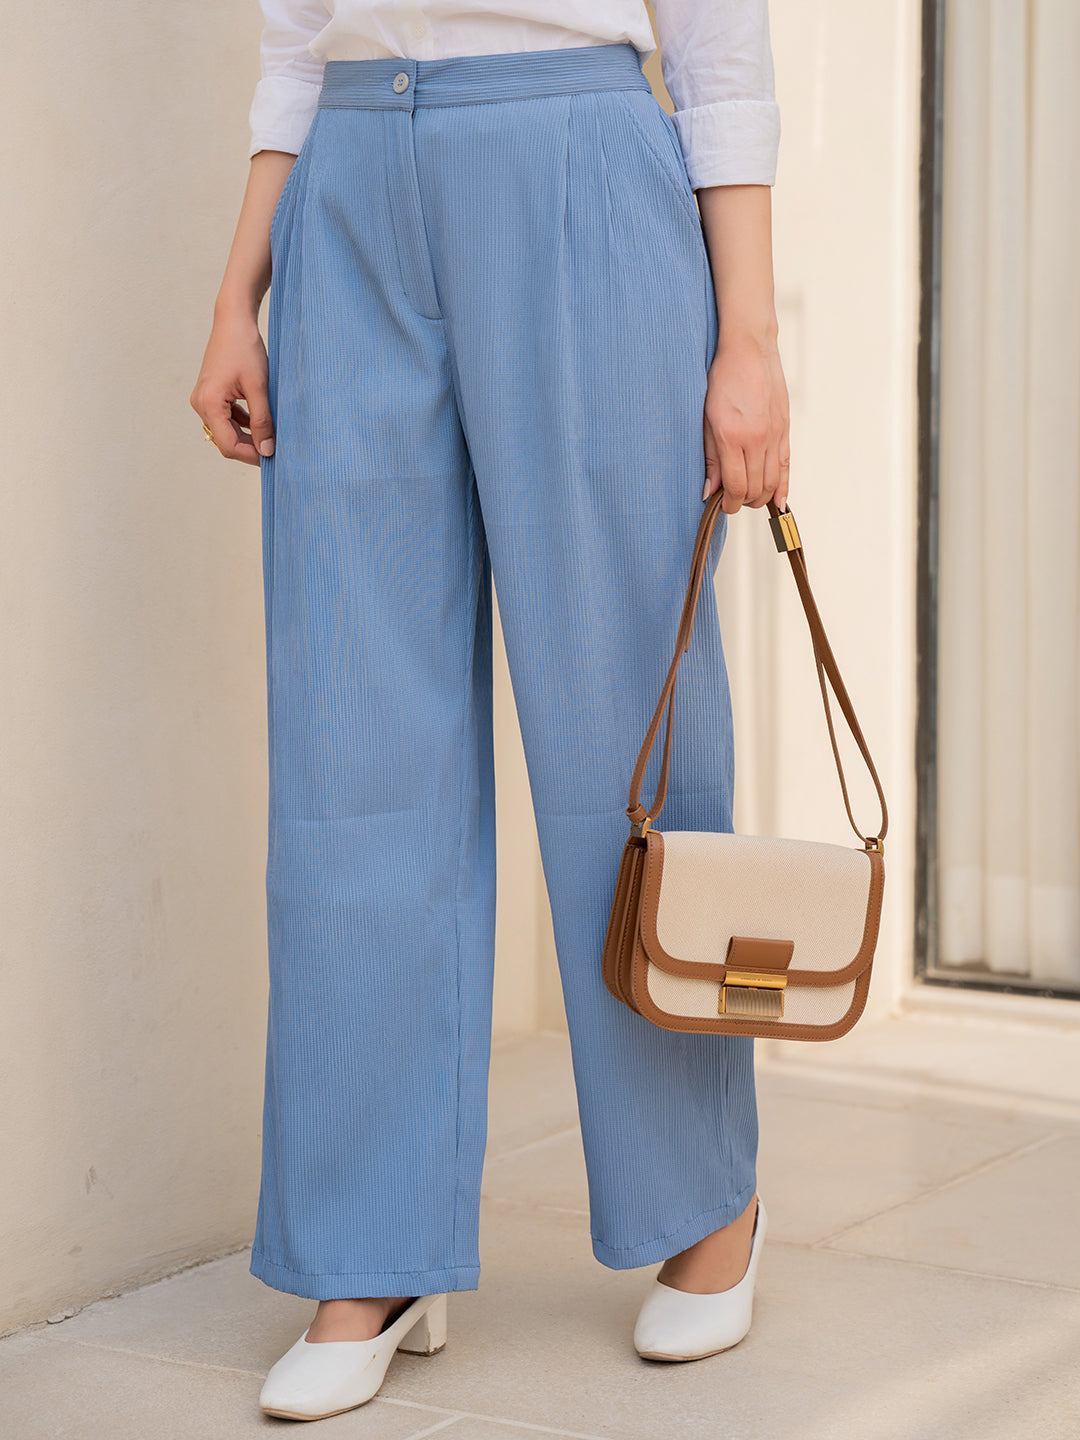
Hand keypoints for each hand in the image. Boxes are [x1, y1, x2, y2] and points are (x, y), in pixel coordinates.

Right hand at [190, 305, 273, 465]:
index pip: (228, 445)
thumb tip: (267, 450)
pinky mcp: (210, 395)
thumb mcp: (259, 387)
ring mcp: (203, 399)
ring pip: (227, 431)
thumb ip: (262, 421)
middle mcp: (200, 404)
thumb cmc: (245, 348)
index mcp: (208, 403)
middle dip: (250, 448)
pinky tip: (260, 420)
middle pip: (226, 441)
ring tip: (271, 435)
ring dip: (248, 436)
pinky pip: (226, 418)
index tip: (273, 459)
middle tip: (275, 450)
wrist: (234, 321)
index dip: (251, 456)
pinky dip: (243, 423)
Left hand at [702, 327, 789, 513]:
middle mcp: (757, 438)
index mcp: (732, 436)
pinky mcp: (785, 429)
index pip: (736, 485)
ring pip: (773, 481)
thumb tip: (710, 490)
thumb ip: (710, 457)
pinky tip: (779, 501)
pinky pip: (786, 466)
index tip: (721, 505)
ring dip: (760, 497)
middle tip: (732, 501)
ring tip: (748, 498)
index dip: (729, 503)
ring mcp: (774, 434)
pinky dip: (783, 487)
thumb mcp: (706, 418)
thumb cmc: (722, 379)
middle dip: (743, 502)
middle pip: (755, 488)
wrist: (749, 350)